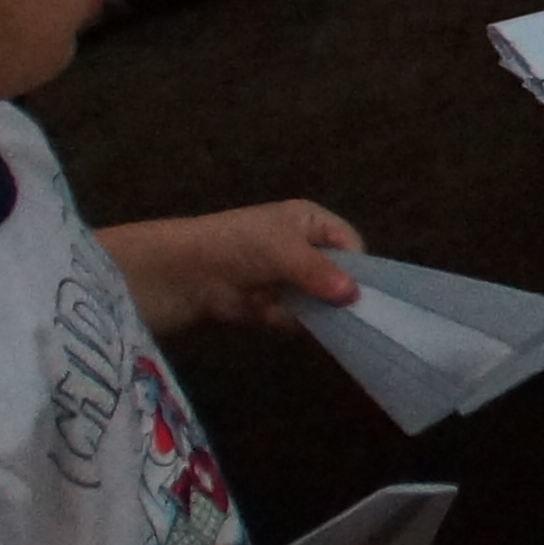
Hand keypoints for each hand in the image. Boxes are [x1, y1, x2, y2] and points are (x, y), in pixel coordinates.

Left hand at [108, 199, 361, 331]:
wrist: (183, 273)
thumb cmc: (238, 245)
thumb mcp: (284, 250)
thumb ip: (320, 272)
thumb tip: (354, 297)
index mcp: (309, 222)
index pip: (349, 243)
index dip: (358, 266)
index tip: (360, 292)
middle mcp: (302, 248)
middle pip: (338, 274)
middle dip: (340, 294)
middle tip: (348, 314)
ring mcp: (286, 279)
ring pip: (319, 300)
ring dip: (316, 312)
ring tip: (316, 320)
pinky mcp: (270, 306)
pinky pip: (296, 318)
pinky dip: (292, 323)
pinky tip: (279, 321)